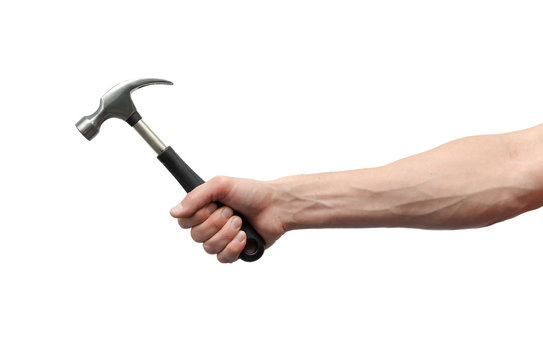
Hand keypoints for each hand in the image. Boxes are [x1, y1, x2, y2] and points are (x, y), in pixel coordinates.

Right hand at [170, 176, 286, 262]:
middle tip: (232, 212)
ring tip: (241, 223)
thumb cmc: (252, 192)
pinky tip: (244, 237)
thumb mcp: (221, 185)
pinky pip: (223, 258)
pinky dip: (234, 247)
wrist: (277, 206)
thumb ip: (195, 197)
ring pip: (209, 248)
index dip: (198, 216)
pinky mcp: (234, 251)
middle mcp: (210, 225)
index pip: (184, 222)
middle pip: (196, 236)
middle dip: (216, 223)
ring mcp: (222, 239)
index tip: (213, 205)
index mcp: (204, 209)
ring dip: (226, 234)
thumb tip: (174, 212)